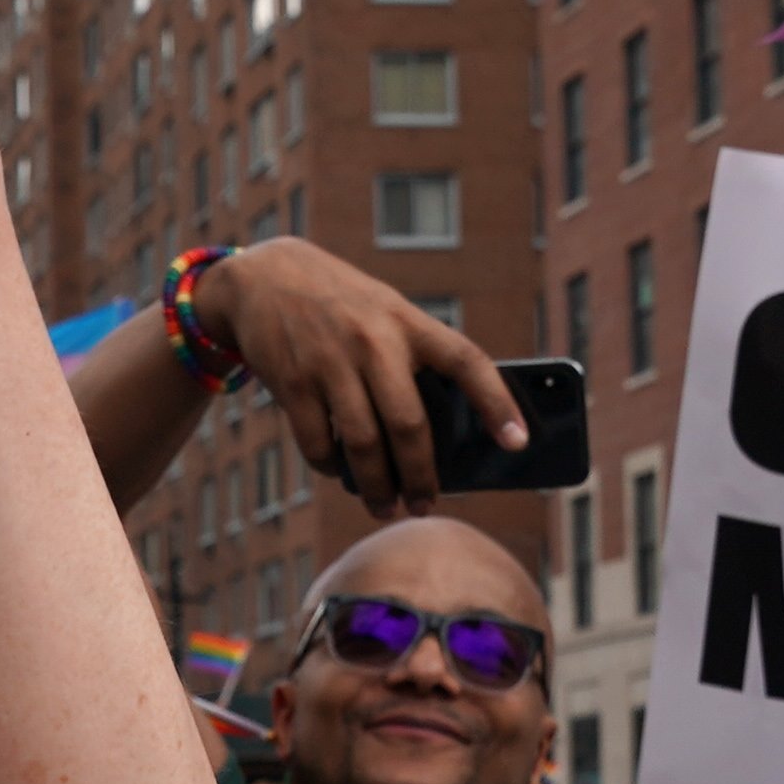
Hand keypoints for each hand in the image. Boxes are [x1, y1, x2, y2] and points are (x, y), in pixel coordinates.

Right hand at [215, 240, 528, 516]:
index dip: (496, 403)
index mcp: (408, 322)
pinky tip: (339, 472)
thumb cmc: (341, 305)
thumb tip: (434, 440)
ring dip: (377, 487)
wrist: (265, 276)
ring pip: (363, 444)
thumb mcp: (385, 312)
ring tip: (385, 507)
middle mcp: (373, 341)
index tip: (518, 442)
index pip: (465, 362)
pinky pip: (319, 443)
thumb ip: (412, 359)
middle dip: (421, 476)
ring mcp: (330, 362)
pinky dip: (331, 468)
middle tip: (425, 506)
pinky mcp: (292, 382)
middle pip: (410, 426)